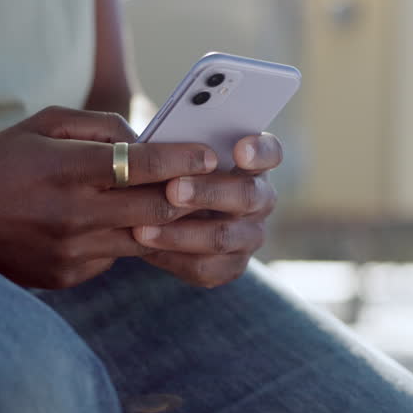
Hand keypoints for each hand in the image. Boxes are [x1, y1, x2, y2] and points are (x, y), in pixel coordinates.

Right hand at [0, 106, 216, 288]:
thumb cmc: (4, 158)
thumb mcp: (47, 124)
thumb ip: (103, 127)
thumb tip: (150, 143)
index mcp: (66, 169)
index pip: (140, 165)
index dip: (182, 160)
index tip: (209, 155)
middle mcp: (71, 214)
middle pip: (156, 211)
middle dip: (191, 197)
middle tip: (216, 186)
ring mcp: (70, 251)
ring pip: (144, 241)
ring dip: (170, 226)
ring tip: (189, 208)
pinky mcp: (67, 276)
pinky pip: (114, 257)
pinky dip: (128, 241)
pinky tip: (131, 228)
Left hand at [130, 133, 281, 287]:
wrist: (164, 212)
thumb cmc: (172, 170)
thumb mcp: (174, 154)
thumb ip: (175, 147)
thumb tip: (151, 144)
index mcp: (253, 163)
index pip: (270, 153)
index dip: (259, 152)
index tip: (239, 150)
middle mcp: (260, 199)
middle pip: (247, 196)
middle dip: (208, 192)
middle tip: (172, 189)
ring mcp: (250, 236)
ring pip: (223, 237)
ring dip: (181, 233)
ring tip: (142, 229)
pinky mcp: (231, 266)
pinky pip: (206, 268)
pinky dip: (172, 258)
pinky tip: (144, 248)